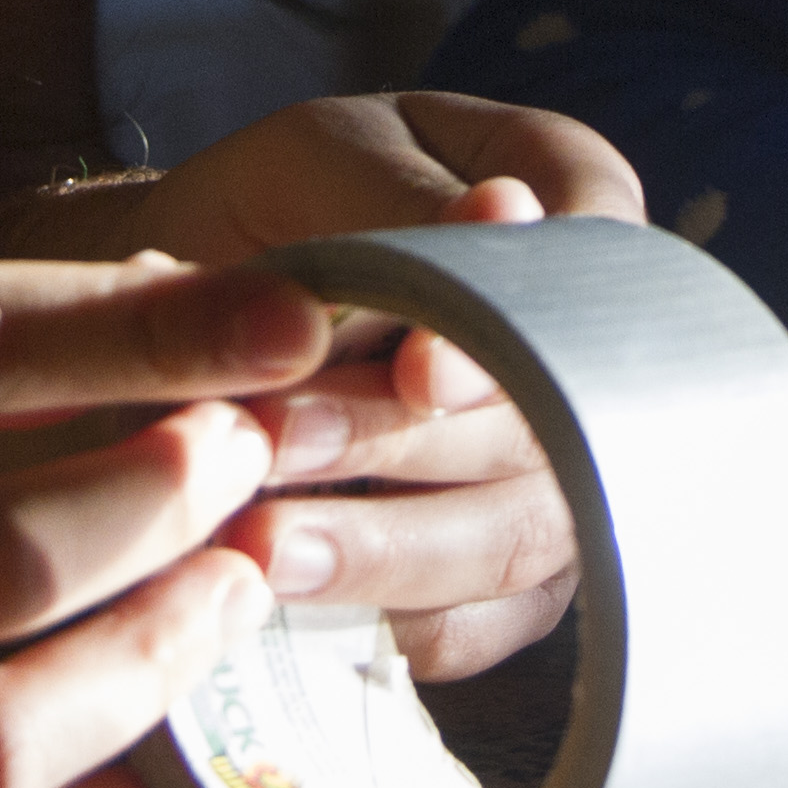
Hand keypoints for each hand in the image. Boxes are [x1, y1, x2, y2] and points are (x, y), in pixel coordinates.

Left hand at [20, 94, 642, 678]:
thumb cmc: (274, 205)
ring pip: (519, 536)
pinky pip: (479, 624)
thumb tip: (508, 213)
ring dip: (388, 546)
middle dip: (406, 444)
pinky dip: (388, 620)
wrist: (195, 309)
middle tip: (275, 444)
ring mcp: (560, 467)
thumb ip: (399, 199)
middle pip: (555, 424)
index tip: (416, 371)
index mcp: (570, 195)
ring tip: (260, 544)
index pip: (592, 268)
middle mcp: (593, 343)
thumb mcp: (314, 163)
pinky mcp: (510, 574)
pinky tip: (289, 607)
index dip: (516, 330)